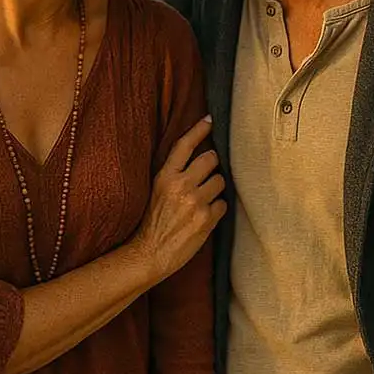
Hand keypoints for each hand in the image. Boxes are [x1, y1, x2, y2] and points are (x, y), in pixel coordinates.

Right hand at [130, 116, 225, 281]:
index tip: (209, 120)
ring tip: (204, 199)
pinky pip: (223, 204)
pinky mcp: (207, 219)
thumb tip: (196, 158)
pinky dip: (217, 208)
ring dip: (216, 188)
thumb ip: (173, 173)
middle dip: (212, 163)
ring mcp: (195, 202)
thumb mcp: (156, 190)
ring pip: (220, 181)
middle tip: (207, 173)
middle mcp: (181, 186)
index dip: (199, 129)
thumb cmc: (152, 222)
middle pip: (210, 158)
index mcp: (165, 176)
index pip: (185, 145)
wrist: (149, 254)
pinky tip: (206, 215)